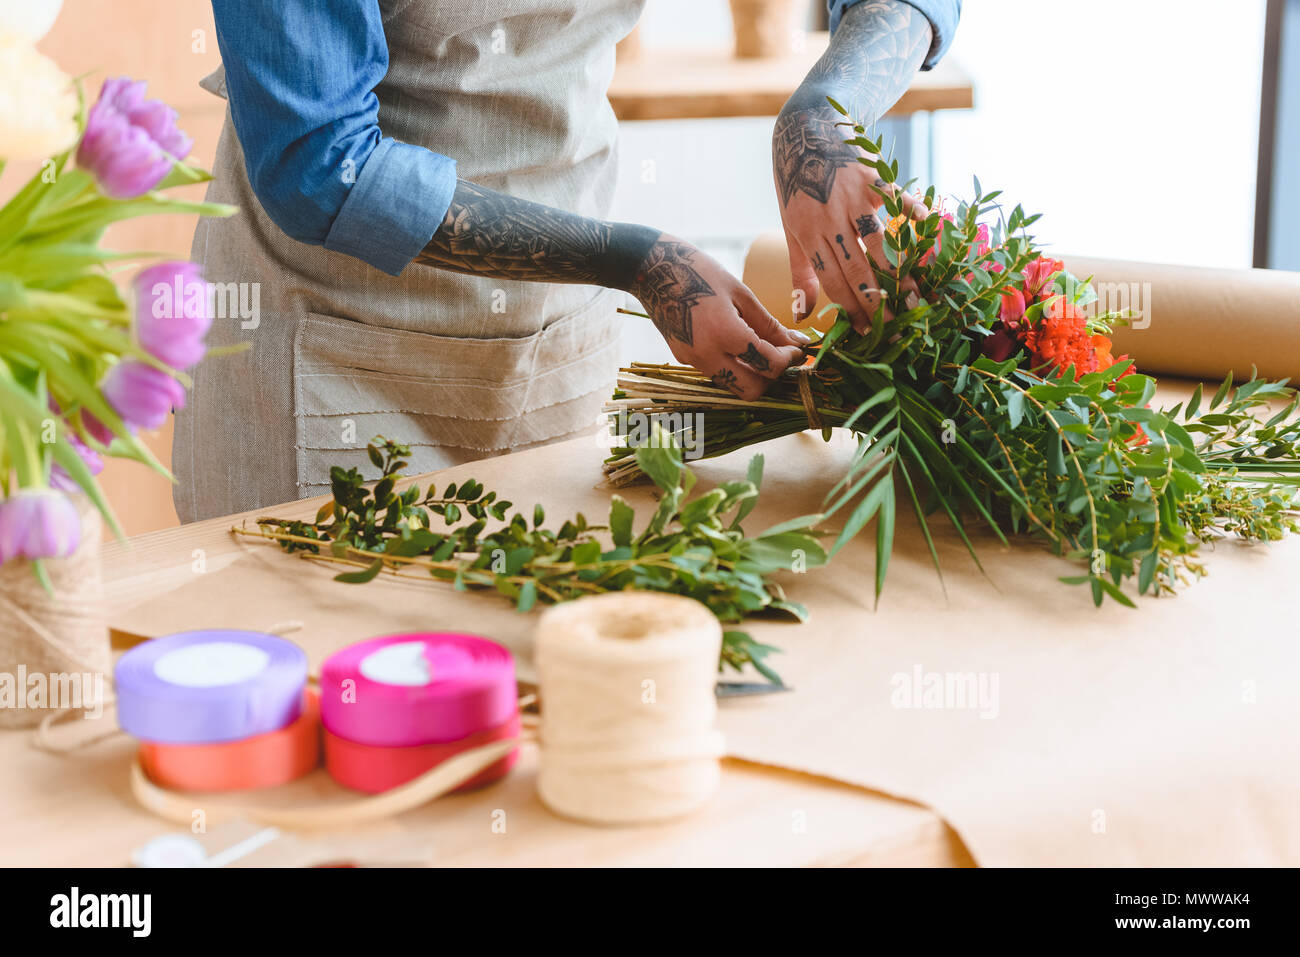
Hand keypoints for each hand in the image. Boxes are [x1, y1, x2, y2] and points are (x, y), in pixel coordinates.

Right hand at [630, 237, 807, 399]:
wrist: (651, 269)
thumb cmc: (699, 271)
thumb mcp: (741, 293)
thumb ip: (770, 324)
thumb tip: (799, 343)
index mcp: (724, 334)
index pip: (768, 365)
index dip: (789, 360)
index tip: (797, 349)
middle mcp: (706, 355)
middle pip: (751, 391)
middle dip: (771, 378)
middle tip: (782, 357)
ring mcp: (692, 360)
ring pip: (733, 385)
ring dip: (752, 374)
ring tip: (761, 348)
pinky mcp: (683, 359)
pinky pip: (717, 372)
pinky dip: (733, 365)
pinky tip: (737, 343)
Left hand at [772, 104, 924, 332]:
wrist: (805, 130)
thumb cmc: (797, 186)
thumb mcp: (791, 229)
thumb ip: (801, 273)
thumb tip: (802, 316)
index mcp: (808, 234)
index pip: (833, 280)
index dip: (851, 309)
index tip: (868, 333)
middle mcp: (830, 217)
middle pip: (857, 267)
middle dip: (878, 301)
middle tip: (897, 327)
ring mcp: (854, 195)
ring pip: (880, 241)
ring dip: (900, 271)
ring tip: (916, 297)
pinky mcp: (874, 175)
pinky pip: (899, 198)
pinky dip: (916, 212)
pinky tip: (932, 232)